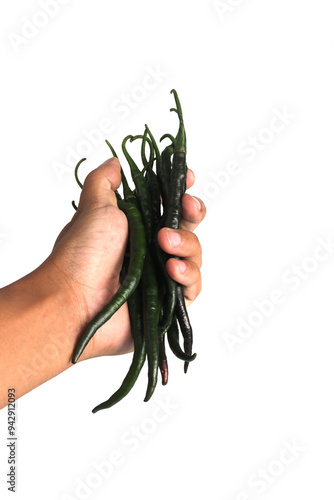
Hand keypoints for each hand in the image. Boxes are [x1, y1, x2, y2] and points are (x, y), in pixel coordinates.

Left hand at [47, 157, 205, 360]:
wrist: (74, 301)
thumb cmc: (82, 254)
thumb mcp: (93, 207)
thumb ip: (105, 181)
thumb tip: (116, 162)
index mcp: (135, 225)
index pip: (167, 204)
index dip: (180, 191)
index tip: (188, 180)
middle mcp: (150, 249)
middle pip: (188, 226)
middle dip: (192, 212)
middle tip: (186, 207)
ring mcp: (160, 275)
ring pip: (194, 254)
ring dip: (186, 244)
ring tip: (165, 245)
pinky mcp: (168, 301)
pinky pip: (193, 286)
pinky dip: (188, 275)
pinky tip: (171, 270)